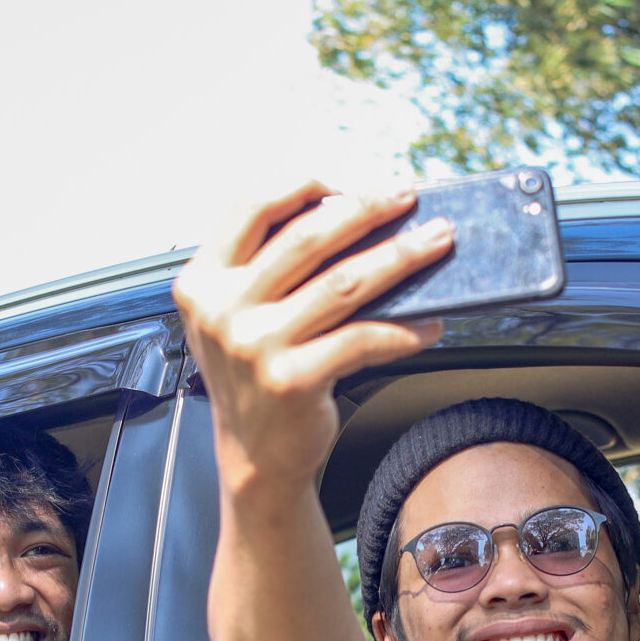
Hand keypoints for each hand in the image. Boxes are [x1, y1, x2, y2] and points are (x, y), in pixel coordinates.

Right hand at [174, 181, 451, 494]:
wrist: (254, 456)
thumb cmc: (255, 376)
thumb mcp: (236, 315)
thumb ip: (267, 267)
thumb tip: (350, 214)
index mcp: (203, 281)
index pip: (252, 208)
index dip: (304, 186)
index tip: (348, 184)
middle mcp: (223, 311)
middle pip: (308, 237)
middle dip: (368, 209)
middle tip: (406, 196)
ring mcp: (255, 346)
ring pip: (344, 283)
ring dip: (401, 256)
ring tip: (435, 241)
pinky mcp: (292, 381)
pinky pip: (363, 339)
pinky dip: (405, 329)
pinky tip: (430, 323)